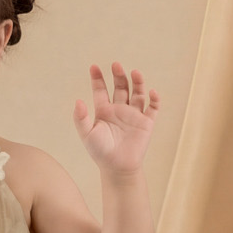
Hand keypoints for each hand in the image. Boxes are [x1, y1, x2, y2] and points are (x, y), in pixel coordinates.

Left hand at [73, 61, 159, 175]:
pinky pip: (153, 108)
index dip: (97, 78)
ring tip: (135, 73)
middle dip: (119, 75)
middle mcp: (120, 109)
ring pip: (138, 93)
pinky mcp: (147, 123)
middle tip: (116, 64)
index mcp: (104, 110)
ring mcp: (134, 115)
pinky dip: (154, 99)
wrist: (117, 168)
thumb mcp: (87, 134)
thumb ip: (80, 118)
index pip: (101, 89)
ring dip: (137, 83)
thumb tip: (77, 101)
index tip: (93, 66)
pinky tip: (152, 92)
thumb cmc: (100, 152)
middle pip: (121, 87)